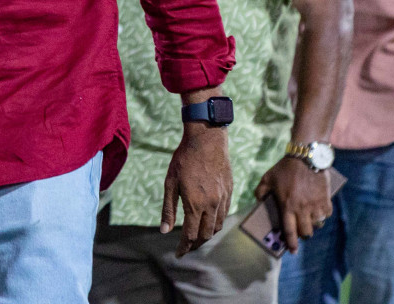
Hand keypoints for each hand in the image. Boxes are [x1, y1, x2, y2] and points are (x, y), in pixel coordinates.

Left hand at [162, 124, 232, 256]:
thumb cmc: (183, 159)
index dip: (184, 247)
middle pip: (206, 235)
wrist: (207, 140)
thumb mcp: (170, 182)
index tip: (178, 254)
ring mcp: (223, 199)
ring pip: (217, 227)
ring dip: (207, 236)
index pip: (191, 235)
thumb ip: (169, 208)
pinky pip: (224, 215)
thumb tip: (164, 231)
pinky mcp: (229, 192)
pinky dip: (216, 224)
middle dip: (195, 245)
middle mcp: (212, 205)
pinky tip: (208, 222)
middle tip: (186, 248)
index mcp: (195, 203)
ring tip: (196, 238)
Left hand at [254, 156, 332, 252]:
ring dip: (313, 224)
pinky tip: (317, 209)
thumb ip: (260, 191)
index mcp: (287, 206)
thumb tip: (258, 200)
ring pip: (317, 225)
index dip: (291, 243)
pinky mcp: (326, 201)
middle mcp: (302, 209)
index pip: (289, 230)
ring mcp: (315, 206)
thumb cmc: (284, 168)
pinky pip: (326, 215)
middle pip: (305, 232)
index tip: (293, 251)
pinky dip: (322, 215)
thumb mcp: (267, 178)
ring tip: (308, 219)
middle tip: (301, 231)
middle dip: (303, 235)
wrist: (305, 158)